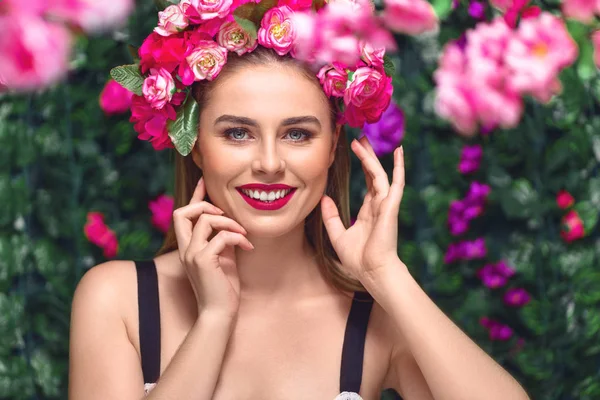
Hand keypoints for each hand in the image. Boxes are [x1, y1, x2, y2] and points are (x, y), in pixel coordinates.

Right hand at [173, 177, 253, 319]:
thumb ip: (221, 239)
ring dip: (229, 222)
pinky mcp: (203, 261)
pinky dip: (237, 237)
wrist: (220, 313)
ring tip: (244, 232)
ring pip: (205, 220)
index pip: (184, 215)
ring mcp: (192, 255)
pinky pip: (221, 236)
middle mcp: (185, 249)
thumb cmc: (223, 288)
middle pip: (182, 212)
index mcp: (188, 247)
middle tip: (226, 212)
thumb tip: (230, 222)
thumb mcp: (223, 257)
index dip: (195, 195)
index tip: (204, 180)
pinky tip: (247, 246)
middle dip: (205, 204)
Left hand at [321, 136, 405, 283]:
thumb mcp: (338, 235)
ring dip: (371, 157)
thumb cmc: (359, 260)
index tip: (356, 151)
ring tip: (362, 140)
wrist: (372, 272)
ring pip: (379, 174)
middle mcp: (379, 205)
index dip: (363, 167)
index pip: (368, 183)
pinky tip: (399, 151)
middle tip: (361, 138)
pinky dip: (399, 167)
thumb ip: (331, 217)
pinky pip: (395, 182)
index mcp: (369, 211)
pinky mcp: (390, 206)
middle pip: (374, 174)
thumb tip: (324, 198)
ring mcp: (386, 204)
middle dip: (368, 156)